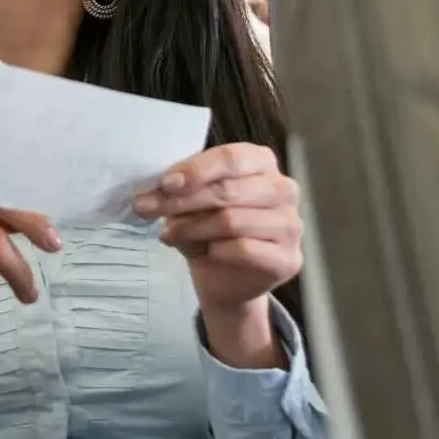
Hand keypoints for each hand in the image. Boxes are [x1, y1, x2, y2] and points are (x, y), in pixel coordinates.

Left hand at [136, 142, 302, 359]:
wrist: (226, 280)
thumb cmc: (210, 229)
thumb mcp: (191, 201)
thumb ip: (181, 189)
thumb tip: (157, 188)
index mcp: (261, 162)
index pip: (230, 158)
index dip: (195, 170)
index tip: (164, 184)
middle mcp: (284, 188)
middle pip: (228, 190)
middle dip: (181, 201)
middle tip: (147, 209)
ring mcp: (291, 224)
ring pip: (232, 220)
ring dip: (191, 227)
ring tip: (168, 233)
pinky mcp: (288, 258)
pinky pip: (244, 249)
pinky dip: (215, 250)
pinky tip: (201, 253)